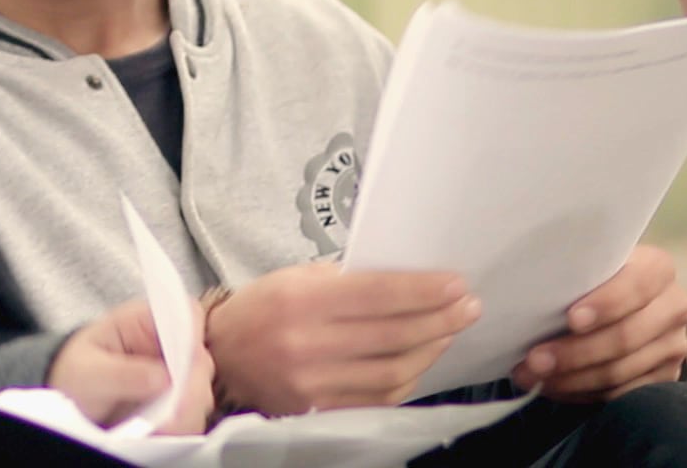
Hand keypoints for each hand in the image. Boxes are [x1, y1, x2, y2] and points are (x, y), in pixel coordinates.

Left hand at [47, 297, 214, 434]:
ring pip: (200, 390)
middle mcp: (165, 345)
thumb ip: (123, 373)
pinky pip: (191, 414)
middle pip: (199, 358)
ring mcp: (172, 375)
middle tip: (172, 408)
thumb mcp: (89, 371)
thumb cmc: (74, 371)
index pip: (186, 314)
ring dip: (186, 411)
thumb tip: (162, 377)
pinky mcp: (173, 402)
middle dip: (190, 387)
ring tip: (161, 426)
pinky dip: (181, 425)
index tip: (185, 363)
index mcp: (145, 321)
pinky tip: (161, 432)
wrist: (65, 396)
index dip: (192, 336)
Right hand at [205, 264, 478, 414]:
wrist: (219, 357)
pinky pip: (377, 398)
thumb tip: (407, 282)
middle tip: (467, 306)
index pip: (377, 295)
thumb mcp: (294, 278)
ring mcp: (312, 383)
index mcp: (300, 301)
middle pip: (392, 335)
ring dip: (429, 350)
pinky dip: (406, 378)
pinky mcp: (318, 409)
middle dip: (439, 319)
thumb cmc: (261, 308)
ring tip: (449, 331)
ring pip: (392, 372)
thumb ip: (346, 281)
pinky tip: (420, 359)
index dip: (423, 291)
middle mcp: (306, 345)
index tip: (456, 284)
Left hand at [513, 244, 686, 401]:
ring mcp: (672, 344)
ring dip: (570, 377)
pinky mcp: (664, 376)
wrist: (616, 301)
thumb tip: (507, 285)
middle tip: (534, 360)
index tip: (571, 319)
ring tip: (532, 375)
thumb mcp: (585, 263)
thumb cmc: (590, 277)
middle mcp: (673, 305)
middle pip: (626, 337)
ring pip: (620, 371)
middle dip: (574, 352)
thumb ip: (569, 268)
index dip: (605, 304)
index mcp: (656, 268)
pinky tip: (553, 386)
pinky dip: (582, 392)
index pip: (635, 285)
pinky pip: (622, 394)